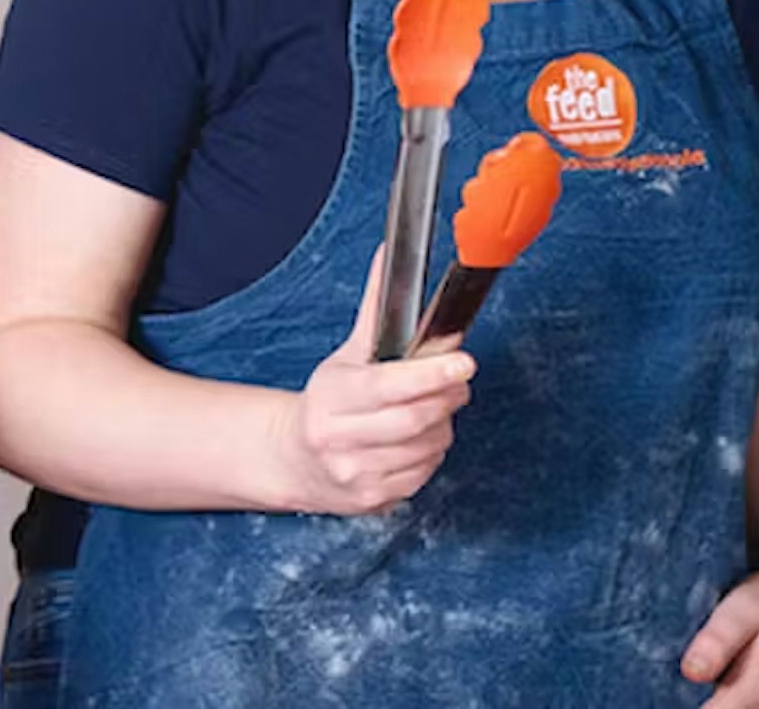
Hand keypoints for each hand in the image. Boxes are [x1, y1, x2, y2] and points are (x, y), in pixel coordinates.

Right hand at [255, 263, 474, 514]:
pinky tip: (416, 440)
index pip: (389, 385)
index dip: (432, 373)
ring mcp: (355, 473)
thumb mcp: (345, 356)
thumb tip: (388, 258)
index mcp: (332, 396)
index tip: (464, 362)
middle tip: (458, 378)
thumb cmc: (328, 402)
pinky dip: (431, 453)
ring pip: (428, 446)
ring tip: (431, 409)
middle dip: (447, 396)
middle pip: (416, 418)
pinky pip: (425, 473)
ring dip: (442, 424)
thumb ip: (376, 312)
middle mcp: (338, 438)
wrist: (294, 459)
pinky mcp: (372, 499)